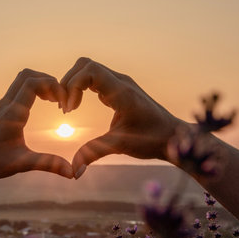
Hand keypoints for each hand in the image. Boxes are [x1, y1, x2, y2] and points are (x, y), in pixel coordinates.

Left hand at [0, 69, 73, 178]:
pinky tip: (42, 105)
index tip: (62, 104)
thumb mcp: (21, 164)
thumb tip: (72, 173)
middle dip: (48, 81)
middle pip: (28, 75)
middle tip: (60, 99)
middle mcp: (6, 104)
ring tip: (54, 101)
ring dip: (41, 84)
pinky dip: (34, 90)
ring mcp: (2, 104)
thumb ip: (47, 164)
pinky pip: (19, 89)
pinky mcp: (1, 109)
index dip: (52, 86)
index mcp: (12, 112)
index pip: (33, 82)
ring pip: (22, 80)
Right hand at [61, 58, 183, 178]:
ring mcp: (120, 83)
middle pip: (85, 65)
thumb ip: (94, 152)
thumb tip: (73, 171)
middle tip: (65, 108)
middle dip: (69, 83)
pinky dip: (81, 87)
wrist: (173, 136)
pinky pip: (94, 78)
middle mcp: (120, 82)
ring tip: (69, 107)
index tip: (69, 110)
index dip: (73, 86)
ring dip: (74, 84)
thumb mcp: (121, 145)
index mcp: (122, 91)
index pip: (89, 70)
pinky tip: (77, 106)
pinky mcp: (118, 89)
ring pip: (88, 69)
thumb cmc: (151, 140)